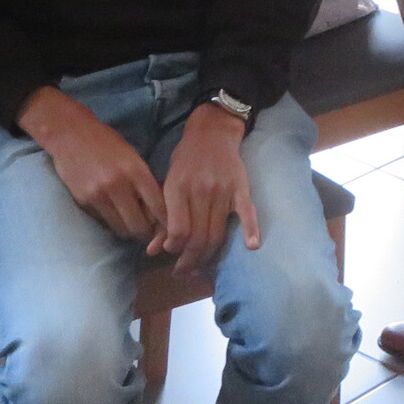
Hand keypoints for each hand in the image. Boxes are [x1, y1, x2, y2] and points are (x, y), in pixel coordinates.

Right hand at [20, 87, 166, 239]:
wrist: (69, 134)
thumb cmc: (105, 142)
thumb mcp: (132, 156)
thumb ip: (144, 180)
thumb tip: (158, 209)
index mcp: (136, 171)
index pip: (159, 208)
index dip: (164, 222)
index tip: (166, 227)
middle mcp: (119, 186)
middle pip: (140, 226)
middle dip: (146, 232)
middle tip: (147, 230)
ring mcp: (99, 196)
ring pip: (121, 229)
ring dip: (128, 230)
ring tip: (130, 223)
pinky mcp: (83, 202)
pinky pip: (103, 223)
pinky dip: (110, 223)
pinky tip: (112, 214)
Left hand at [153, 105, 258, 277]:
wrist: (212, 131)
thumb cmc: (186, 159)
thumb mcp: (167, 182)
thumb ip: (162, 217)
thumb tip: (152, 251)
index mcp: (178, 187)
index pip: (178, 230)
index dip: (174, 248)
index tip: (171, 254)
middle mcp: (201, 190)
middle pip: (198, 237)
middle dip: (190, 260)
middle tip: (184, 272)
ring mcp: (223, 190)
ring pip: (218, 232)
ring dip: (209, 256)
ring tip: (200, 268)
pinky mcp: (242, 189)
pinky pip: (247, 213)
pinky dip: (250, 230)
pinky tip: (251, 247)